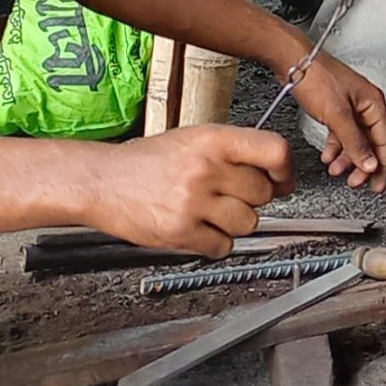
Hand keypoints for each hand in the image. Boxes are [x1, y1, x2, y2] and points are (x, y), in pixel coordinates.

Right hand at [89, 125, 293, 255]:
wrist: (100, 181)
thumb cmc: (145, 162)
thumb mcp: (193, 140)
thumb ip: (234, 153)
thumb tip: (278, 176)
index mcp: (212, 139)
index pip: (274, 151)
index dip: (285, 170)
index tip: (282, 179)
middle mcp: (205, 168)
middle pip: (263, 193)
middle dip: (250, 198)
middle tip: (226, 196)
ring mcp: (193, 201)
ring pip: (247, 223)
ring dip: (233, 223)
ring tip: (206, 211)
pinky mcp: (180, 231)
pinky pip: (223, 246)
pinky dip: (213, 243)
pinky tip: (195, 227)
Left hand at [290, 52, 385, 191]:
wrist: (292, 61)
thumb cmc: (316, 76)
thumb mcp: (337, 114)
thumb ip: (354, 142)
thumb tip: (370, 163)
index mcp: (373, 104)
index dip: (384, 165)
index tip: (378, 184)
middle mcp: (365, 106)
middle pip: (372, 144)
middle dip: (363, 165)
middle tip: (357, 182)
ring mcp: (350, 108)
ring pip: (355, 141)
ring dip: (347, 159)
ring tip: (337, 170)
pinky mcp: (336, 110)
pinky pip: (342, 135)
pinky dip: (336, 148)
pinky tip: (328, 156)